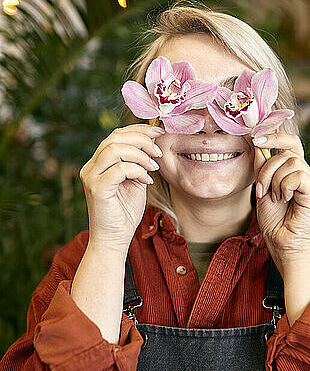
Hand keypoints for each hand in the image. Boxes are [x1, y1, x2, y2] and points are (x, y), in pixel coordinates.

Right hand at [79, 123, 164, 252]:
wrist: (114, 240)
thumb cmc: (125, 213)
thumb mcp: (136, 182)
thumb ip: (139, 163)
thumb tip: (153, 141)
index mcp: (98, 163)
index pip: (115, 135)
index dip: (138, 129)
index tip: (158, 132)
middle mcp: (90, 167)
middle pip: (114, 137)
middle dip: (141, 139)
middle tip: (158, 151)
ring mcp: (91, 177)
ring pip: (114, 149)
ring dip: (140, 154)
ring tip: (153, 167)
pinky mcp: (97, 189)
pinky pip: (119, 169)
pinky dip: (137, 171)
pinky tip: (147, 181)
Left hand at [252, 133, 309, 270]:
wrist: (284, 245)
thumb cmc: (275, 222)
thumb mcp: (262, 190)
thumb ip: (261, 168)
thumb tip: (257, 144)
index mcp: (294, 172)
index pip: (289, 143)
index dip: (274, 136)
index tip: (255, 137)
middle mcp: (305, 174)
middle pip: (288, 149)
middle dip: (267, 164)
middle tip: (260, 188)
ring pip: (290, 161)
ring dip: (273, 180)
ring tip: (274, 198)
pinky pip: (297, 174)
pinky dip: (284, 186)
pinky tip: (284, 199)